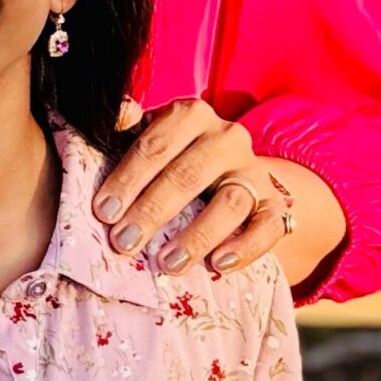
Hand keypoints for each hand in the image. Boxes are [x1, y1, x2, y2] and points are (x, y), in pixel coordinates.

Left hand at [95, 96, 290, 275]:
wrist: (230, 174)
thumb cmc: (174, 157)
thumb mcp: (149, 138)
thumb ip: (128, 130)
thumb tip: (119, 114)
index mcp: (191, 115)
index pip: (155, 145)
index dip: (127, 179)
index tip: (104, 212)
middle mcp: (227, 137)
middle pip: (188, 175)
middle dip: (152, 211)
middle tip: (124, 243)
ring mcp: (255, 171)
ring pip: (230, 202)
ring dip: (197, 236)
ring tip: (167, 263)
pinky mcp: (276, 204)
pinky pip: (267, 227)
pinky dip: (245, 248)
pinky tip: (218, 265)